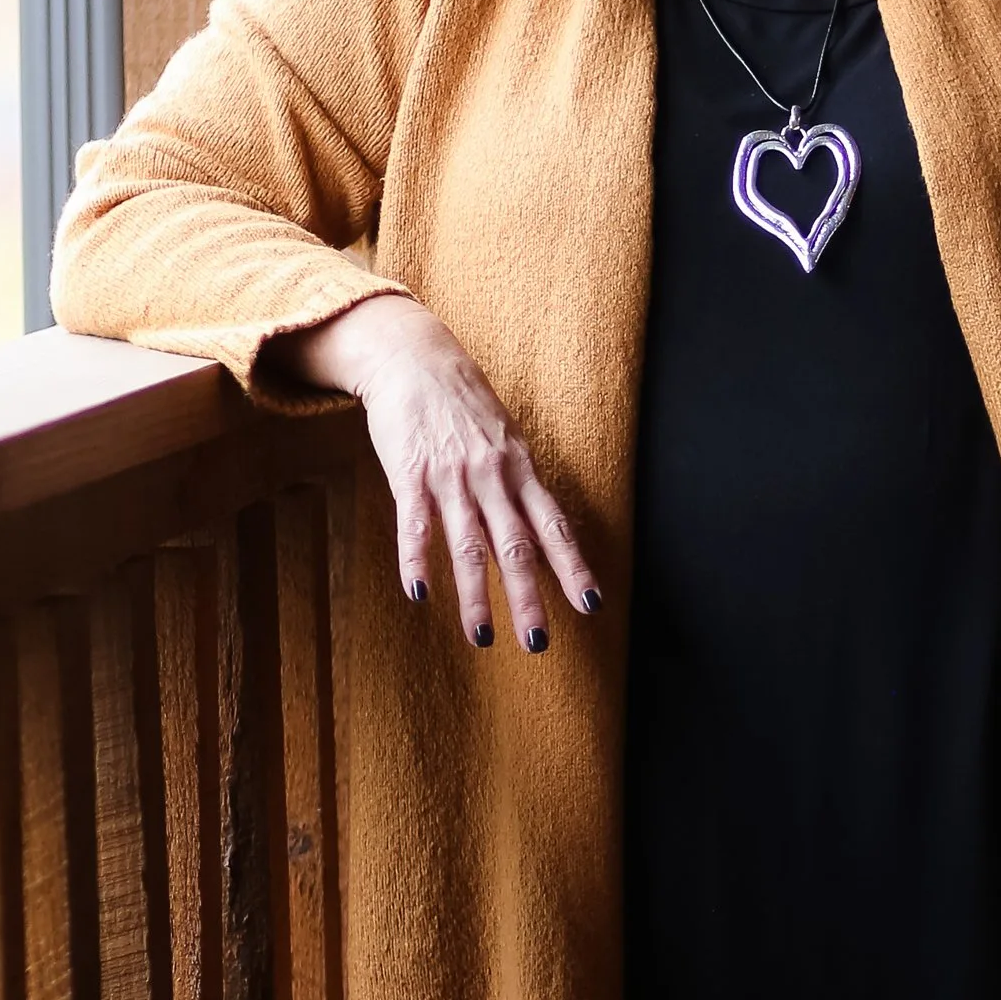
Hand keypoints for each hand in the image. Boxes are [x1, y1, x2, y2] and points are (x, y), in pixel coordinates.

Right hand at [279, 292, 599, 648]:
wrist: (414, 357)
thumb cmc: (463, 405)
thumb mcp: (503, 441)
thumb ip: (516, 491)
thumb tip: (535, 540)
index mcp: (520, 470)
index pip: (554, 527)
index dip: (573, 567)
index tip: (590, 605)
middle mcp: (492, 477)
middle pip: (516, 546)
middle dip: (528, 597)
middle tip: (538, 642)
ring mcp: (451, 477)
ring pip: (468, 546)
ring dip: (475, 595)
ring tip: (482, 636)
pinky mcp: (410, 474)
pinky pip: (415, 525)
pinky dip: (417, 561)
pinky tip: (420, 594)